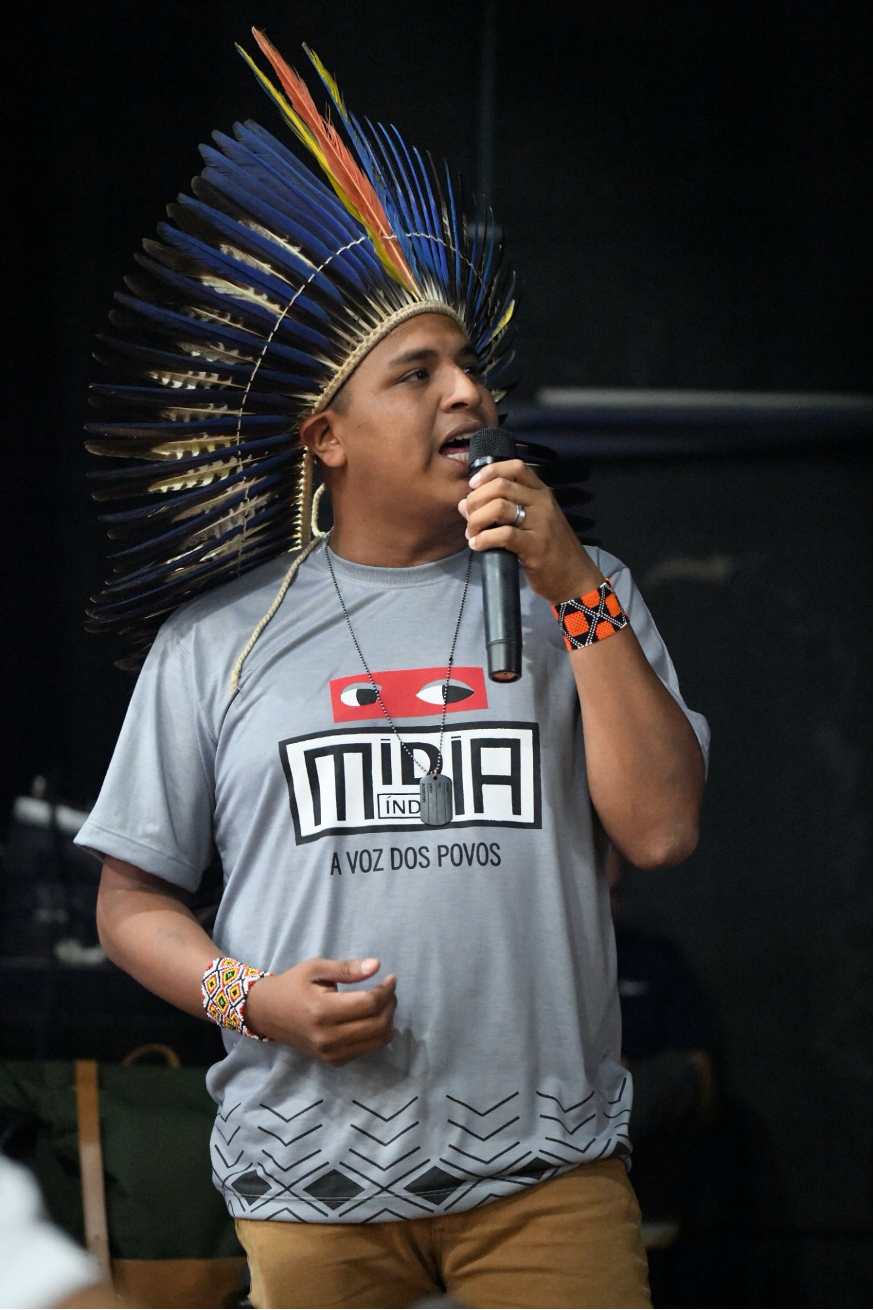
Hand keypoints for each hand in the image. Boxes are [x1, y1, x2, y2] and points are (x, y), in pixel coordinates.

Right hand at [243, 957, 396, 1065]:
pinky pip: (367, 1049)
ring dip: (388, 1020)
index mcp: (322, 1011)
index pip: (369, 1004)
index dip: (386, 990)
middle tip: (388, 989)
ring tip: (382, 1002)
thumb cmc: (292, 985)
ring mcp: (331, 1053)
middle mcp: (328, 1037)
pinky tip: (370, 1017)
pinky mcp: (333, 1061)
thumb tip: (376, 966)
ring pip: (378, 1041)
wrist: (268, 1013)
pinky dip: (377, 1033)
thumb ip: (347, 968)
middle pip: (378, 1024)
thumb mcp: (316, 968)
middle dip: (390, 1004)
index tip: (391, 978)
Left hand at [459, 459, 602, 603]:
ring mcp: (541, 524)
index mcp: (541, 493)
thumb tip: (464, 504)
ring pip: (499, 507)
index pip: (515, 467)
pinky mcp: (536, 546)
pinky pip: (503, 534)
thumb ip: (502, 510)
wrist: (575, 578)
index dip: (489, 471)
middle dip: (475, 500)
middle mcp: (542, 503)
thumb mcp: (532, 523)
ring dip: (476, 519)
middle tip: (468, 517)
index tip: (473, 485)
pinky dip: (483, 539)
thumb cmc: (551, 550)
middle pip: (500, 486)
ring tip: (472, 533)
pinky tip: (477, 545)